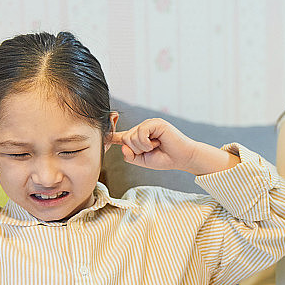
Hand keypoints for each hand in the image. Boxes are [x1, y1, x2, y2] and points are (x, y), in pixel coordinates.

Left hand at [110, 118, 238, 174]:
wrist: (182, 158)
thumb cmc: (165, 159)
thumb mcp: (143, 161)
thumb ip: (130, 156)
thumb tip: (123, 147)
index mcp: (139, 137)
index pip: (123, 136)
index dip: (112, 136)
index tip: (102, 137)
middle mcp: (143, 128)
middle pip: (126, 138)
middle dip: (137, 149)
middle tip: (151, 150)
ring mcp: (149, 124)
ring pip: (132, 136)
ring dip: (143, 147)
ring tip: (156, 146)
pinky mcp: (155, 123)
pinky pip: (141, 132)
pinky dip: (146, 142)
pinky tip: (157, 143)